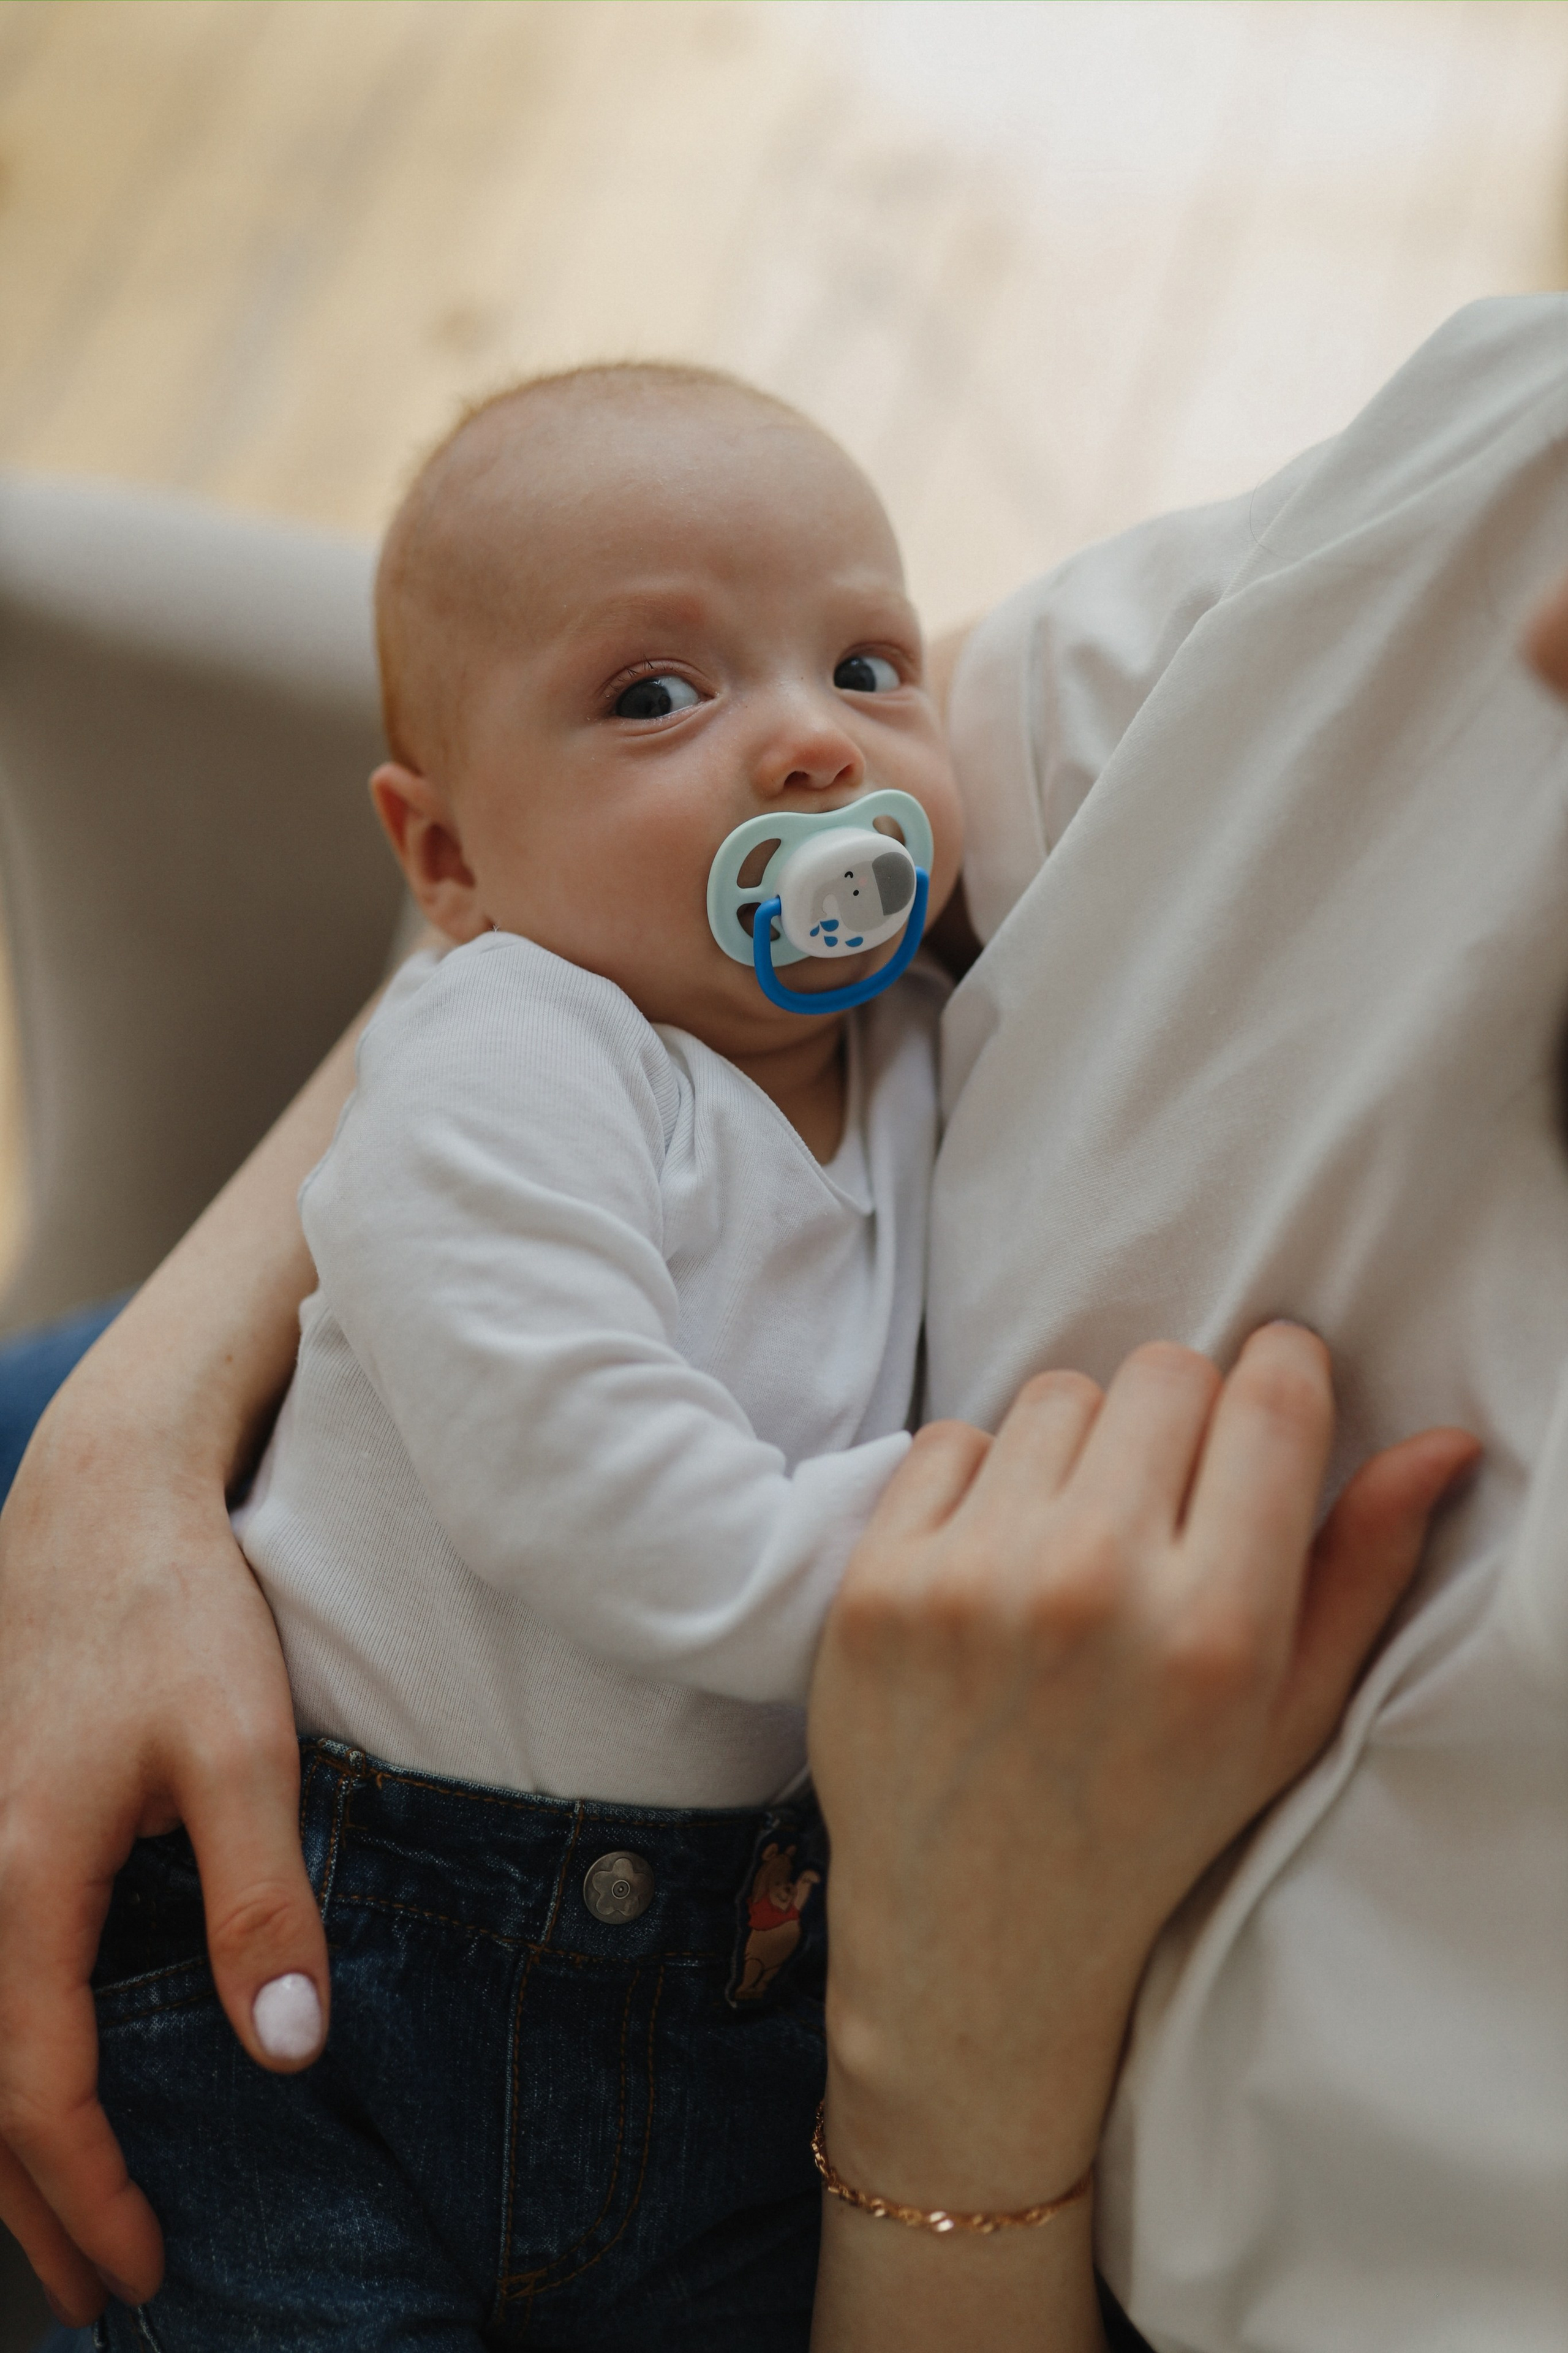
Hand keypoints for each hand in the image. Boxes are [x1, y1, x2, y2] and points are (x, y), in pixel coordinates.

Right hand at [0, 1358, 326, 2323]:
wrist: (103, 1496)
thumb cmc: (177, 1611)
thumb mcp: (245, 1751)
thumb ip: (261, 1900)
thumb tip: (287, 2048)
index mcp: (21, 1877)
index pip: (39, 2087)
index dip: (89, 2190)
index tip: (148, 2265)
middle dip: (33, 2205)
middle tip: (106, 2289)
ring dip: (2, 2143)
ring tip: (60, 2223)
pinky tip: (34, 2079)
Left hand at [809, 1327, 1476, 2219]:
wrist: (978, 1937)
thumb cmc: (1151, 1823)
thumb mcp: (1285, 1720)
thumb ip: (1365, 1569)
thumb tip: (1439, 1442)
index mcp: (1216, 1630)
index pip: (1270, 1399)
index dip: (1283, 1374)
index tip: (1271, 1396)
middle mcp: (1093, 1590)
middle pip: (1164, 1373)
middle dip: (1183, 1416)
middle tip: (1171, 1496)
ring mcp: (971, 1583)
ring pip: (1058, 1395)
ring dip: (1081, 1447)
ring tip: (1080, 1540)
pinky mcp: (878, 1585)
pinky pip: (951, 1438)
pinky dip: (981, 1483)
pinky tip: (996, 1566)